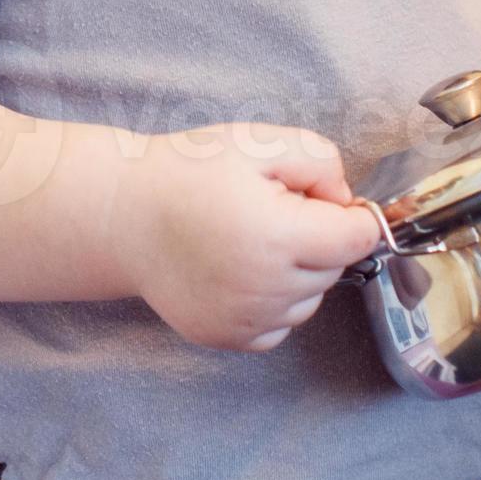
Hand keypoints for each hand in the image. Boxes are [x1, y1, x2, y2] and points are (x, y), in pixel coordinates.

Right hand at [114, 124, 385, 353]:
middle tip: (271, 210)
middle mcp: (264, 289)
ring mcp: (244, 321)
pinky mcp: (226, 338)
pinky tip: (239, 269)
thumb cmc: (187, 172)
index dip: (349, 212)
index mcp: (277, 237)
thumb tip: (345, 201)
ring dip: (297, 272)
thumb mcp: (257, 141)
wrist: (123, 215)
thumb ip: (320, 161)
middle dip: (318, 238)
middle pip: (335, 267)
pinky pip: (278, 325)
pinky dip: (272, 301)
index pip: (358, 238)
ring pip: (309, 300)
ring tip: (252, 240)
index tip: (321, 198)